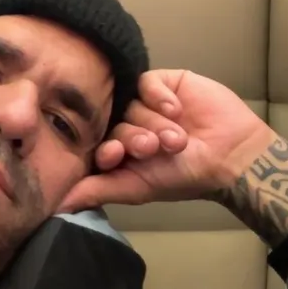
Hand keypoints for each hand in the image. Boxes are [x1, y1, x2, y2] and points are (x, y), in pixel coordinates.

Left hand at [62, 70, 287, 245]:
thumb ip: (97, 191)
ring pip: (131, 104)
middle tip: (154, 148)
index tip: (115, 156)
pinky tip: (177, 110)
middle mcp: (128, 123)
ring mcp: (144, 102)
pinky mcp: (163, 82)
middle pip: (114, 122)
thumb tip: (56, 206)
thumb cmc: (184, 176)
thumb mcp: (137, 187)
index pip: (97, 142)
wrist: (232, 155)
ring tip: (177, 139)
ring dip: (155, 123)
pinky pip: (146, 82)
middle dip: (135, 137)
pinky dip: (160, 98)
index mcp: (118, 148)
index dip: (106, 148)